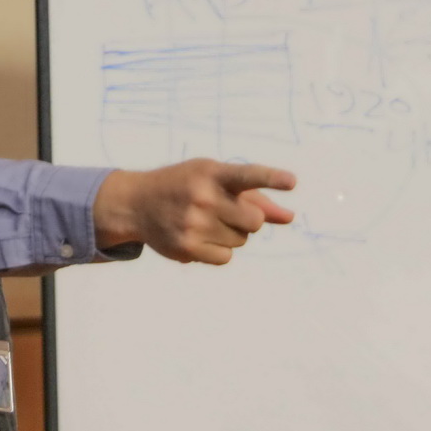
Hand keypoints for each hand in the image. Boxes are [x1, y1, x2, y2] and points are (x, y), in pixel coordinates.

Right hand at [93, 160, 296, 263]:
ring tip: (206, 220)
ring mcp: (193, 224)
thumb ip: (255, 197)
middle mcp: (203, 197)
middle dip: (249, 218)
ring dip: (232, 233)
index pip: (247, 175)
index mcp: (212, 173)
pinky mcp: (187, 248)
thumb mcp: (216, 179)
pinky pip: (226, 257)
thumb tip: (290, 218)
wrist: (137, 203)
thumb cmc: (187, 186)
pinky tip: (200, 236)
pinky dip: (220, 250)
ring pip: (242, 240)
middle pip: (255, 220)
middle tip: (228, 210)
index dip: (271, 178)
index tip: (292, 182)